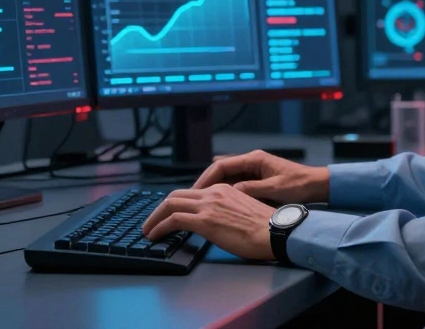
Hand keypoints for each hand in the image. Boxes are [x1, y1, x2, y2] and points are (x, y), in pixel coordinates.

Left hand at [142, 184, 275, 260]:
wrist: (276, 231)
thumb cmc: (266, 227)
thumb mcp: (243, 210)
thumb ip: (227, 211)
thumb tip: (217, 222)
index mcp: (223, 189)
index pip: (191, 192)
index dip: (176, 203)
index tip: (168, 214)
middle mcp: (213, 193)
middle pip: (175, 195)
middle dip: (159, 209)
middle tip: (152, 221)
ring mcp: (208, 206)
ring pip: (170, 205)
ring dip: (154, 218)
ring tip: (148, 230)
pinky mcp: (204, 221)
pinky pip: (173, 220)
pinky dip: (159, 227)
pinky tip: (154, 235)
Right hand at [193, 149, 329, 203]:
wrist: (316, 185)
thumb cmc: (298, 185)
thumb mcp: (274, 189)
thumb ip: (251, 190)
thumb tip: (229, 193)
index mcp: (254, 159)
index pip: (222, 165)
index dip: (206, 178)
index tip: (196, 191)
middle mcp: (251, 162)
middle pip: (221, 170)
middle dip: (207, 183)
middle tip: (194, 199)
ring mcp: (254, 170)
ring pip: (227, 178)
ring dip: (215, 189)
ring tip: (203, 203)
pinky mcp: (258, 179)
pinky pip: (236, 184)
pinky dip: (227, 192)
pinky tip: (220, 203)